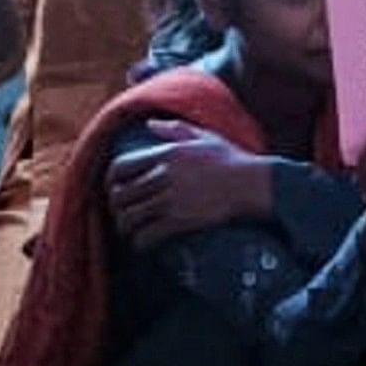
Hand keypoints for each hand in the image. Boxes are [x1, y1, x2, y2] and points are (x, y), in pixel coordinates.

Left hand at [106, 121, 275, 246]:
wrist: (254, 184)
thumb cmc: (232, 160)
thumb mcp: (206, 137)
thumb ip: (175, 129)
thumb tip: (150, 123)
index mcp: (167, 154)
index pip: (120, 167)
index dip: (111, 180)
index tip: (115, 188)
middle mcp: (165, 176)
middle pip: (120, 195)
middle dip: (116, 207)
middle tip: (123, 212)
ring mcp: (171, 199)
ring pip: (128, 217)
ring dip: (125, 226)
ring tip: (131, 229)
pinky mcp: (179, 220)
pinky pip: (145, 235)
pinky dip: (139, 242)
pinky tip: (145, 242)